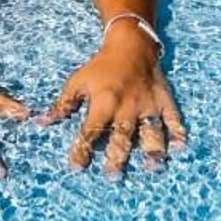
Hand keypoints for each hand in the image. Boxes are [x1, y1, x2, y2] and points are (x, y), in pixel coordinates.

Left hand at [40, 21, 185, 177]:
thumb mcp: (78, 81)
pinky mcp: (163, 100)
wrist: (131, 43)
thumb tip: (41, 123)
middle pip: (122, 134)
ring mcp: (147, 103)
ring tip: (153, 167)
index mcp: (104, 100)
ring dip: (152, 149)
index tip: (76, 167)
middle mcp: (126, 105)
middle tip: (113, 176)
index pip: (91, 129)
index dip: (82, 148)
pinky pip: (173, 117)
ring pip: (151, 129)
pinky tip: (179, 148)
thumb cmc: (101, 66)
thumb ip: (63, 105)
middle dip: (118, 156)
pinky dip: (177, 132)